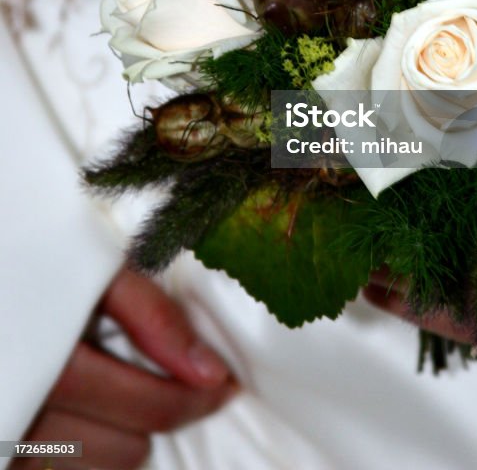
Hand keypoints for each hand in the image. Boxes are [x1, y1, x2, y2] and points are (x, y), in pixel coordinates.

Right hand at [11, 268, 238, 469]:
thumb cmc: (19, 259)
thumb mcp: (86, 268)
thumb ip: (149, 316)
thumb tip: (209, 372)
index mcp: (51, 369)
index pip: (150, 409)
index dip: (196, 397)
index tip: (221, 382)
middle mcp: (21, 419)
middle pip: (128, 449)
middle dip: (152, 411)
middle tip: (157, 372)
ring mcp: (4, 446)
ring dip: (117, 438)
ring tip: (108, 385)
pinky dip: (79, 453)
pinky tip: (79, 412)